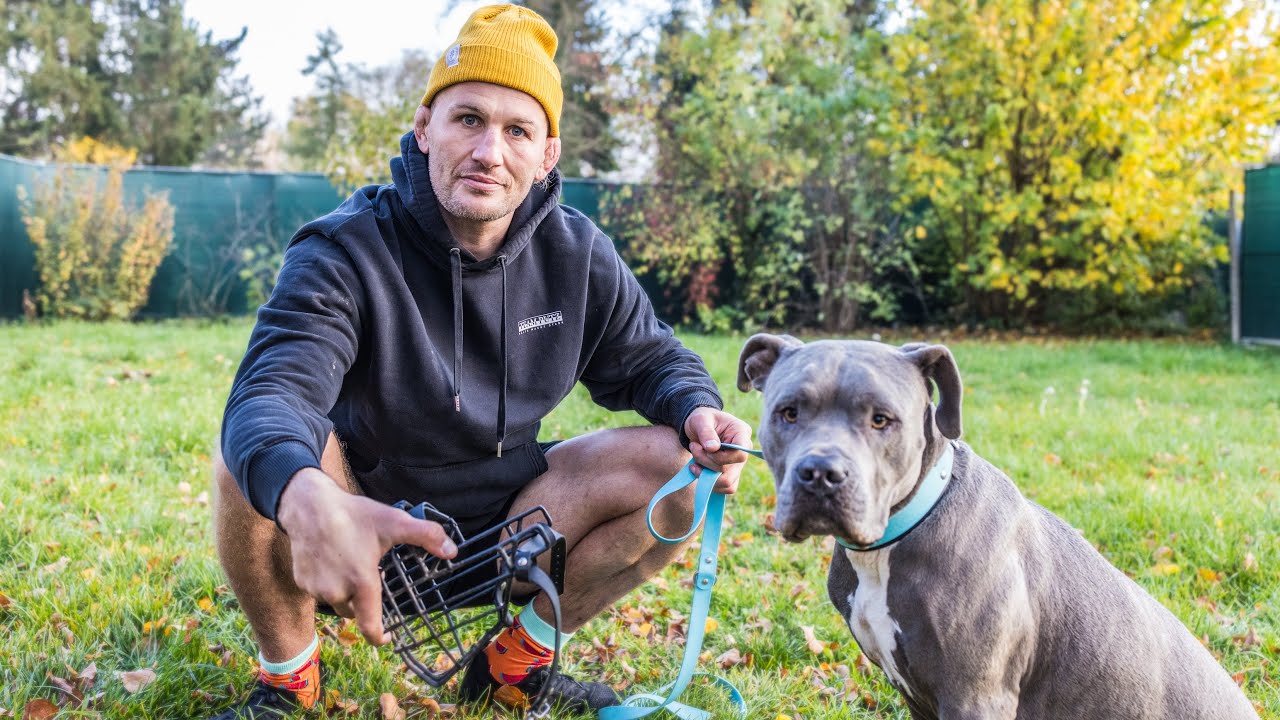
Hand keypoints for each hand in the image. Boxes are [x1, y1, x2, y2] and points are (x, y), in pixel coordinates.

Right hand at [276, 468, 457, 644]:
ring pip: (337, 600)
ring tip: (352, 564)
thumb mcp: (394, 521)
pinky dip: (329, 582)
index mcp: (361, 583)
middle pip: (355, 610)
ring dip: (346, 591)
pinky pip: (320, 591)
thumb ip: (426, 536)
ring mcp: (316, 588)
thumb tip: (452, 552)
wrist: (308, 505)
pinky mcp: (302, 582)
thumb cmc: (353, 514)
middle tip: (370, 574)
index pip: (370, 626)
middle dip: (364, 598)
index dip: (379, 637)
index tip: (388, 636)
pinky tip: (334, 561)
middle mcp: (336, 592)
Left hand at [682, 406, 752, 494]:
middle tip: (694, 448)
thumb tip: (713, 448)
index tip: (706, 447)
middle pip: (731, 471)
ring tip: (694, 461)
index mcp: (741, 433)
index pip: (741, 453)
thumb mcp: (700, 419)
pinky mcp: (730, 474)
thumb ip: (706, 432)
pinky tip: (696, 469)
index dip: (722, 457)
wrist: (698, 426)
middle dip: (707, 463)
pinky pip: (724, 488)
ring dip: (705, 474)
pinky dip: (707, 482)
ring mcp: (737, 464)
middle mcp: (743, 451)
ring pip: (727, 483)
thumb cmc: (702, 419)